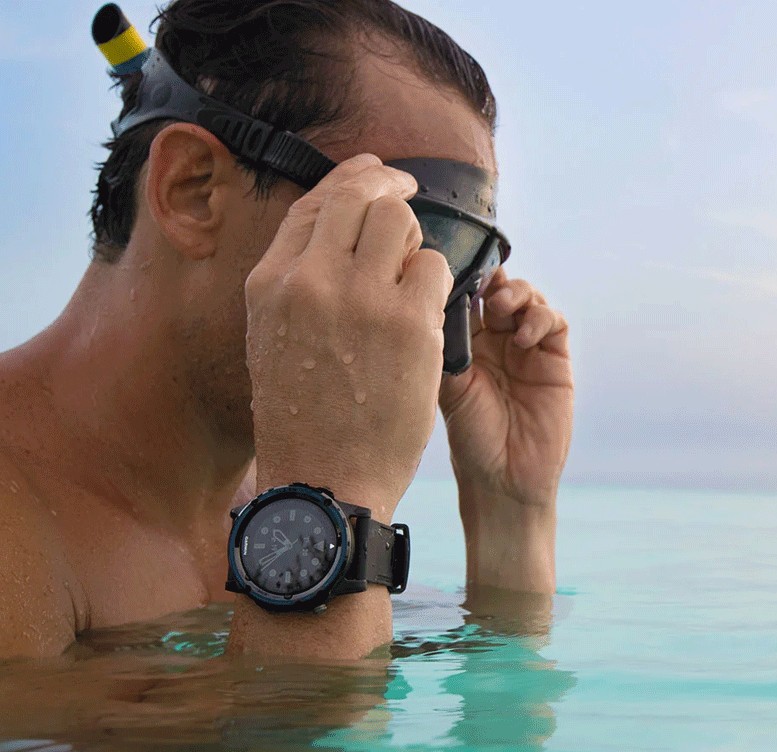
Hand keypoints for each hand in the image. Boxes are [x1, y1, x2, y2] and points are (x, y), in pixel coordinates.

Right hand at [245, 154, 453, 522]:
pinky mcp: (409, 323)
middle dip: (391, 194)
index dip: (353, 180)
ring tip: (411, 279)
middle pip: (361, 197)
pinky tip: (425, 314)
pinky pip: (436, 267)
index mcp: (270, 284)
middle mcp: (310, 280)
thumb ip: (299, 282)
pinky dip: (436, 284)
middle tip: (409, 200)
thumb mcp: (275, 341)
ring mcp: (361, 298)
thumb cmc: (303, 421)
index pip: (316, 203)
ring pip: (402, 221)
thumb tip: (342, 229)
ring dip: (414, 242)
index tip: (377, 174)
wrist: (327, 481)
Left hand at [439, 269, 573, 509]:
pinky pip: (554, 323)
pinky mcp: (555, 361)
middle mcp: (496, 342)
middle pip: (498, 289)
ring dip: (517, 294)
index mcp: (466, 344)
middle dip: (493, 279)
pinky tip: (524, 337)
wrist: (504, 478)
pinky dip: (541, 318)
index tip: (456, 269)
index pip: (467, 297)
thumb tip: (440, 298)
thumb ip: (449, 345)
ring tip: (504, 309)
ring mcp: (527, 349)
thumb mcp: (449, 388)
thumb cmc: (470, 438)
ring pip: (528, 299)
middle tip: (484, 285)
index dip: (465, 279)